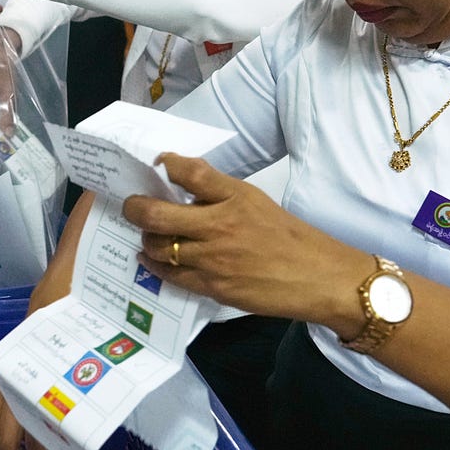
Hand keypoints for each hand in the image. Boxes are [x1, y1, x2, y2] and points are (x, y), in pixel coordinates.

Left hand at [123, 153, 362, 322]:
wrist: (318, 278)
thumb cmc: (291, 237)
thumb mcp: (257, 201)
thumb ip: (220, 193)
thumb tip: (183, 182)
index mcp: (235, 198)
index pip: (190, 173)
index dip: (168, 164)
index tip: (158, 162)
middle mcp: (220, 226)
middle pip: (158, 214)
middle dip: (135, 208)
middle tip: (130, 205)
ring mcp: (214, 259)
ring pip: (160, 247)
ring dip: (146, 239)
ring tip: (145, 234)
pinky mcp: (214, 287)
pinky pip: (172, 276)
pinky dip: (155, 265)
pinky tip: (150, 259)